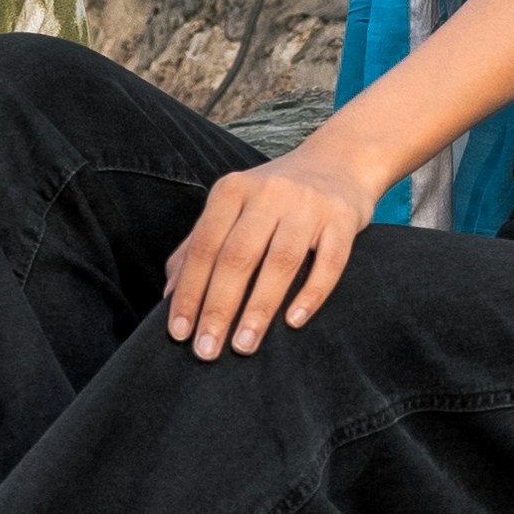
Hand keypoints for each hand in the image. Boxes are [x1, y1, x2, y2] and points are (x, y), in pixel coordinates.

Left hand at [163, 136, 380, 359]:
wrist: (339, 162)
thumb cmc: (276, 197)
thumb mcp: (233, 207)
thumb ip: (199, 244)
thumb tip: (170, 293)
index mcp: (233, 190)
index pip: (204, 247)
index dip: (189, 292)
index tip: (178, 333)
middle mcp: (268, 193)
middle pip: (237, 256)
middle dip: (218, 308)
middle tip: (207, 350)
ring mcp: (308, 205)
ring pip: (280, 262)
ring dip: (259, 308)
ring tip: (243, 346)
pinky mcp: (342, 219)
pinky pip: (328, 262)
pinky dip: (311, 294)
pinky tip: (294, 322)